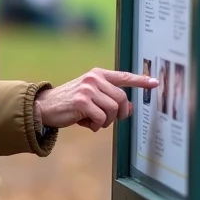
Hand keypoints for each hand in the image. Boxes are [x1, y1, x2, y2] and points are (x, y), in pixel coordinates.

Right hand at [35, 68, 157, 131]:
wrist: (44, 107)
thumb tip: (130, 108)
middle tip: (110, 120)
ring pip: (113, 110)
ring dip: (106, 121)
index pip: (124, 77)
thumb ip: (110, 99)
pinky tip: (86, 124)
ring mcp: (88, 89)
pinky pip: (101, 118)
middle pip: (122, 98)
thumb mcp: (91, 97)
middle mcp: (93, 78)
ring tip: (93, 121)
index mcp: (97, 74)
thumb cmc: (70, 103)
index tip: (155, 83)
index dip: (141, 81)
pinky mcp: (82, 102)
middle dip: (119, 113)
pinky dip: (96, 125)